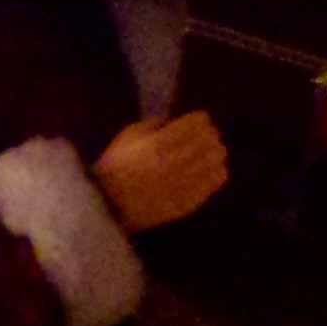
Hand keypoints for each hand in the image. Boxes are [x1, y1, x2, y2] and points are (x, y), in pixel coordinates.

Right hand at [93, 110, 227, 232]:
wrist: (109, 206)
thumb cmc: (115, 167)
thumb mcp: (128, 136)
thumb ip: (153, 125)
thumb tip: (174, 121)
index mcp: (159, 143)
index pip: (196, 124)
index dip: (200, 119)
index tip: (200, 120)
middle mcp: (174, 162)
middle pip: (209, 141)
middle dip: (210, 135)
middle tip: (209, 136)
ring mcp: (182, 184)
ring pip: (214, 161)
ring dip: (216, 154)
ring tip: (214, 152)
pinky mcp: (186, 202)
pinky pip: (211, 185)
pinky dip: (217, 174)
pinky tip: (217, 170)